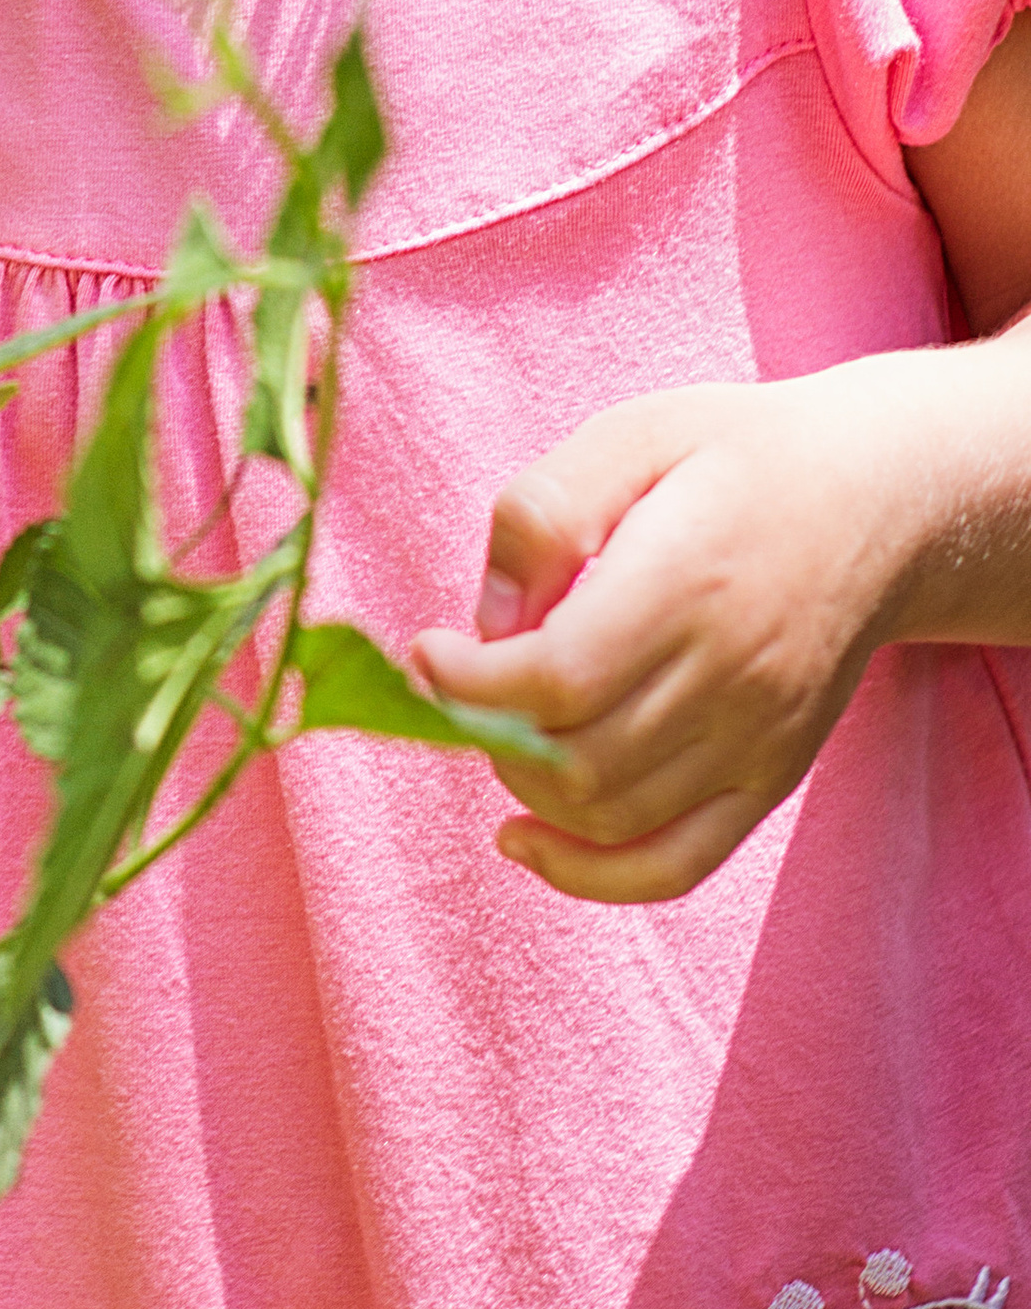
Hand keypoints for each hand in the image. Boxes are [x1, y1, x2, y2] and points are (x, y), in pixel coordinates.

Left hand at [411, 367, 934, 901]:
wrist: (879, 503)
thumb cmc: (736, 459)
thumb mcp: (633, 434)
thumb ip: (546, 510)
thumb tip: (489, 618)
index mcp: (687, 582)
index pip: (556, 678)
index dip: (468, 683)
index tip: (427, 651)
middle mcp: (731, 675)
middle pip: (575, 758)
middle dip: (485, 731)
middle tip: (460, 681)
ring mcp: (757, 738)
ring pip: (610, 817)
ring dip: (523, 788)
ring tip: (499, 724)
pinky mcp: (770, 778)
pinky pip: (675, 864)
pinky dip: (588, 874)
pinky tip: (526, 839)